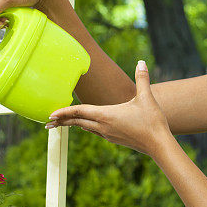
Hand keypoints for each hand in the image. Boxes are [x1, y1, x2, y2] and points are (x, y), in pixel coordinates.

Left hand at [46, 61, 171, 156]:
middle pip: (77, 122)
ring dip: (73, 124)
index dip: (64, 112)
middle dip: (62, 122)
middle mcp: (103, 126)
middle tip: (47, 123)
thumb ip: (142, 78)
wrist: (159, 145)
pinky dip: (86, 126)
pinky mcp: (114, 139)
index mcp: (106, 115)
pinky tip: (86, 125)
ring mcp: (108, 134)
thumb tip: (141, 62)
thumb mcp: (146, 97)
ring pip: (85, 127)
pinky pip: (95, 131)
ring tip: (62, 123)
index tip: (50, 114)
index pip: (80, 112)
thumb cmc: (152, 122)